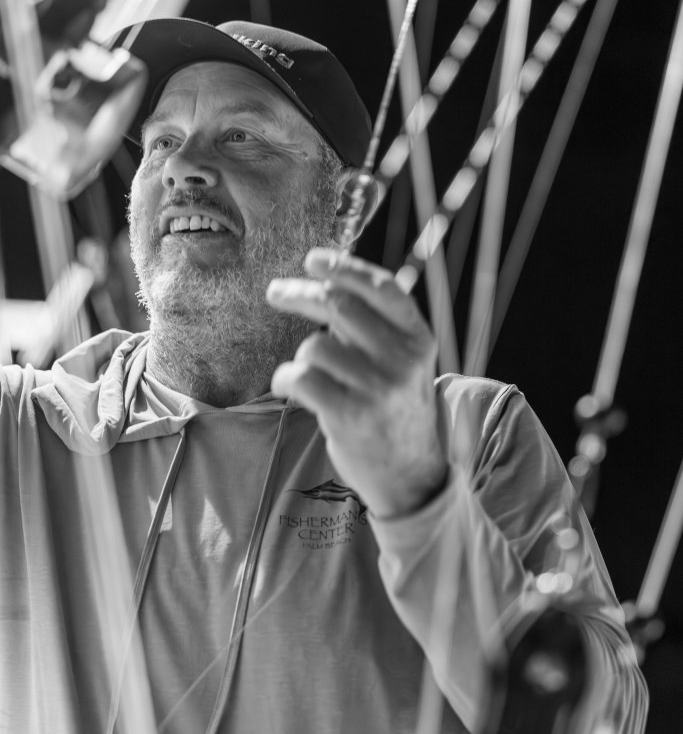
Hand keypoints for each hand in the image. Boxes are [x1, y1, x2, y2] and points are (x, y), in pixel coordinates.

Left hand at [266, 247, 448, 518]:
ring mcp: (377, 388)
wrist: (410, 475)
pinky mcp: (348, 414)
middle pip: (338, 306)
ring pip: (313, 346)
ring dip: (302, 357)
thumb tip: (326, 282)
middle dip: (299, 294)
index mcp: (418, 337)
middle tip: (276, 291)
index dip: (344, 267)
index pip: (381, 287)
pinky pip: (298, 377)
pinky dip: (285, 380)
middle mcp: (402, 358)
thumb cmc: (395, 409)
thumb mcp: (404, 361)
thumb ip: (374, 325)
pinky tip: (292, 389)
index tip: (312, 259)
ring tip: (314, 377)